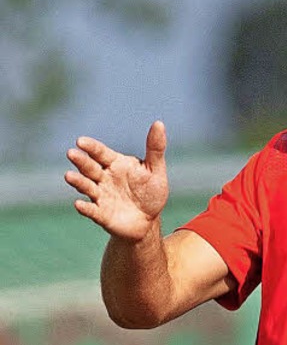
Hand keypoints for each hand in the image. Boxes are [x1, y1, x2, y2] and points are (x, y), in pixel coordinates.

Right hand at [65, 120, 168, 239]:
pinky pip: (92, 210)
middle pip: (90, 167)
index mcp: (115, 164)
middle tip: (71, 153)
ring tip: (69, 176)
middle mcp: (103, 178)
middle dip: (81, 161)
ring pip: (87, 186)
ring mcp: (101, 196)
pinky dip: (85, 208)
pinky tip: (78, 204)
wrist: (148, 221)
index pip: (100, 153)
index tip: (81, 141)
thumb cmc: (150, 193)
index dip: (91, 147)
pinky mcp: (101, 214)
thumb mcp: (155, 170)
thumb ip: (155, 148)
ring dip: (78, 181)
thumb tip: (159, 123)